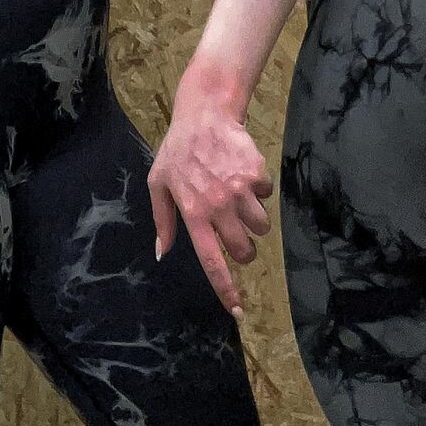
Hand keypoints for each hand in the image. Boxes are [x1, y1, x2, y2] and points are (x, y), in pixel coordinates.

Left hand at [147, 92, 273, 320]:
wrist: (205, 114)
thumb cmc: (177, 151)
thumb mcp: (158, 184)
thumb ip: (162, 221)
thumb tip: (161, 253)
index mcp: (193, 214)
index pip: (212, 261)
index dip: (226, 289)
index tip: (238, 310)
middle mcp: (219, 206)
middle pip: (244, 250)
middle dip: (244, 250)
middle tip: (235, 234)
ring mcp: (241, 190)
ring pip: (261, 226)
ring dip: (254, 221)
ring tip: (239, 201)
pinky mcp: (257, 174)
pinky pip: (267, 195)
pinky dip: (259, 191)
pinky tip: (243, 175)